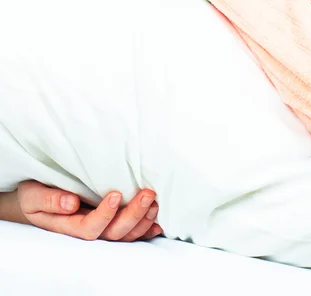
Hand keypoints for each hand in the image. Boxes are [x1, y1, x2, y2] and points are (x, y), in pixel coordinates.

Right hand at [17, 180, 162, 241]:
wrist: (37, 197)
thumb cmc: (35, 193)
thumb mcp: (34, 195)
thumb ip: (49, 200)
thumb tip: (70, 203)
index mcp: (67, 226)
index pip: (89, 228)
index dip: (105, 215)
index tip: (116, 194)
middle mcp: (86, 230)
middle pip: (113, 233)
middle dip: (133, 215)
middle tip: (148, 193)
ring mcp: (100, 229)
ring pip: (124, 235)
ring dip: (142, 221)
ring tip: (154, 202)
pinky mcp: (109, 224)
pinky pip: (129, 234)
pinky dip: (145, 231)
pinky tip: (157, 222)